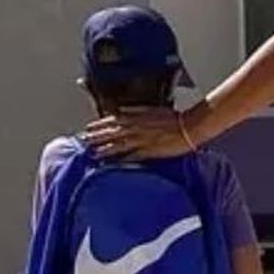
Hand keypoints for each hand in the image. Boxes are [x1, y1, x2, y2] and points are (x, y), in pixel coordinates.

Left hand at [81, 106, 195, 159]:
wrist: (189, 126)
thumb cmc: (174, 117)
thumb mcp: (151, 109)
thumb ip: (135, 111)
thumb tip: (121, 111)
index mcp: (137, 117)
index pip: (112, 120)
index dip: (99, 124)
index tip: (89, 128)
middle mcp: (136, 128)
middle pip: (111, 133)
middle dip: (96, 137)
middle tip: (84, 142)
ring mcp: (141, 140)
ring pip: (118, 145)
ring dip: (104, 149)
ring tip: (93, 154)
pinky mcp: (149, 152)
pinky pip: (131, 157)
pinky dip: (120, 160)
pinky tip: (111, 164)